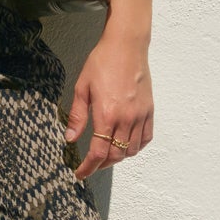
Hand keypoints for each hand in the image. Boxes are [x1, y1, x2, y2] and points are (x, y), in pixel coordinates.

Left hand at [64, 27, 153, 178]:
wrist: (126, 46)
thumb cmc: (102, 62)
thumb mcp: (82, 87)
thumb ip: (77, 116)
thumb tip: (70, 138)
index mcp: (107, 114)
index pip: (99, 152)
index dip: (88, 167)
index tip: (80, 174)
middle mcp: (126, 118)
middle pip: (116, 155)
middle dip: (101, 165)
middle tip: (90, 164)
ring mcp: (140, 115)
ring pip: (131, 149)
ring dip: (118, 157)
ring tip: (106, 154)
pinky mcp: (149, 110)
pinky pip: (146, 137)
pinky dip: (136, 146)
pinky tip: (126, 144)